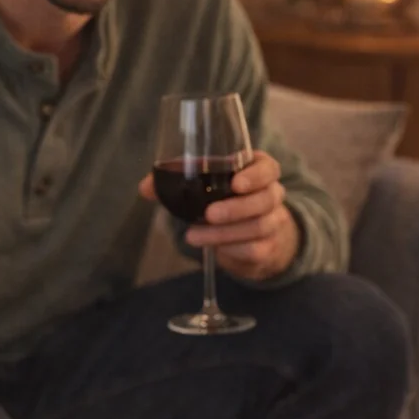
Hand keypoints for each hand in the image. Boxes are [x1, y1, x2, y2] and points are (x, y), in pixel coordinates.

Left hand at [140, 151, 299, 281]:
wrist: (252, 239)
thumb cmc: (224, 203)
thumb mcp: (203, 190)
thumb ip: (175, 184)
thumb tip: (145, 187)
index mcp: (258, 173)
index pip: (268, 168)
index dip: (255, 175)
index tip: (236, 183)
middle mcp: (271, 196)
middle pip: (265, 198)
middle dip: (236, 207)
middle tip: (208, 214)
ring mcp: (272, 223)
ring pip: (258, 226)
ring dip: (224, 233)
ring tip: (194, 237)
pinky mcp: (266, 248)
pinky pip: (254, 249)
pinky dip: (231, 250)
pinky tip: (213, 250)